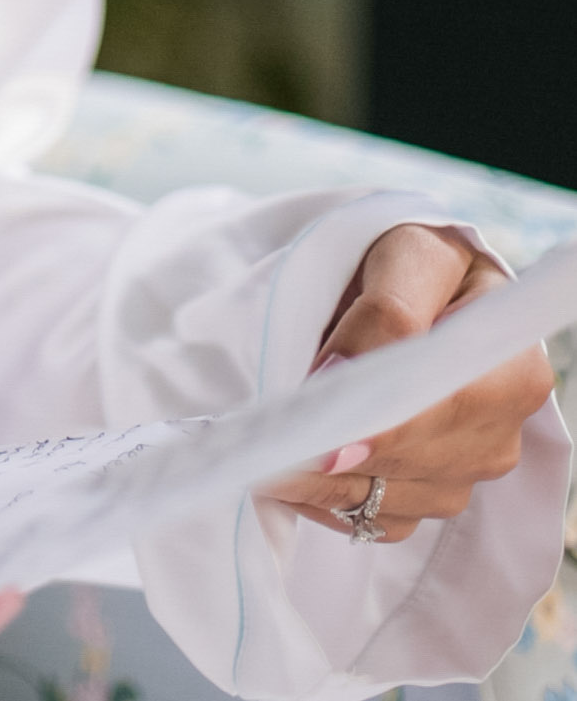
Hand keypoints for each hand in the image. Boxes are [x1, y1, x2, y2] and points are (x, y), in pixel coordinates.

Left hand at [266, 223, 555, 543]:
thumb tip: (337, 381)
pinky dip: (332, 503)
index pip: (452, 408)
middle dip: (340, 459)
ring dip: (327, 486)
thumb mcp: (406, 258)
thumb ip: (385, 313)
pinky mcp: (434, 494)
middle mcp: (501, 428)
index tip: (326, 441)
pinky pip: (380, 521)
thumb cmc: (412, 264)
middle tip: (268, 456)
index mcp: (513, 366)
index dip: (390, 427)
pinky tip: (294, 477)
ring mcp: (469, 469)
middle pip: (417, 460)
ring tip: (266, 463)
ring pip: (394, 499)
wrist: (408, 284)